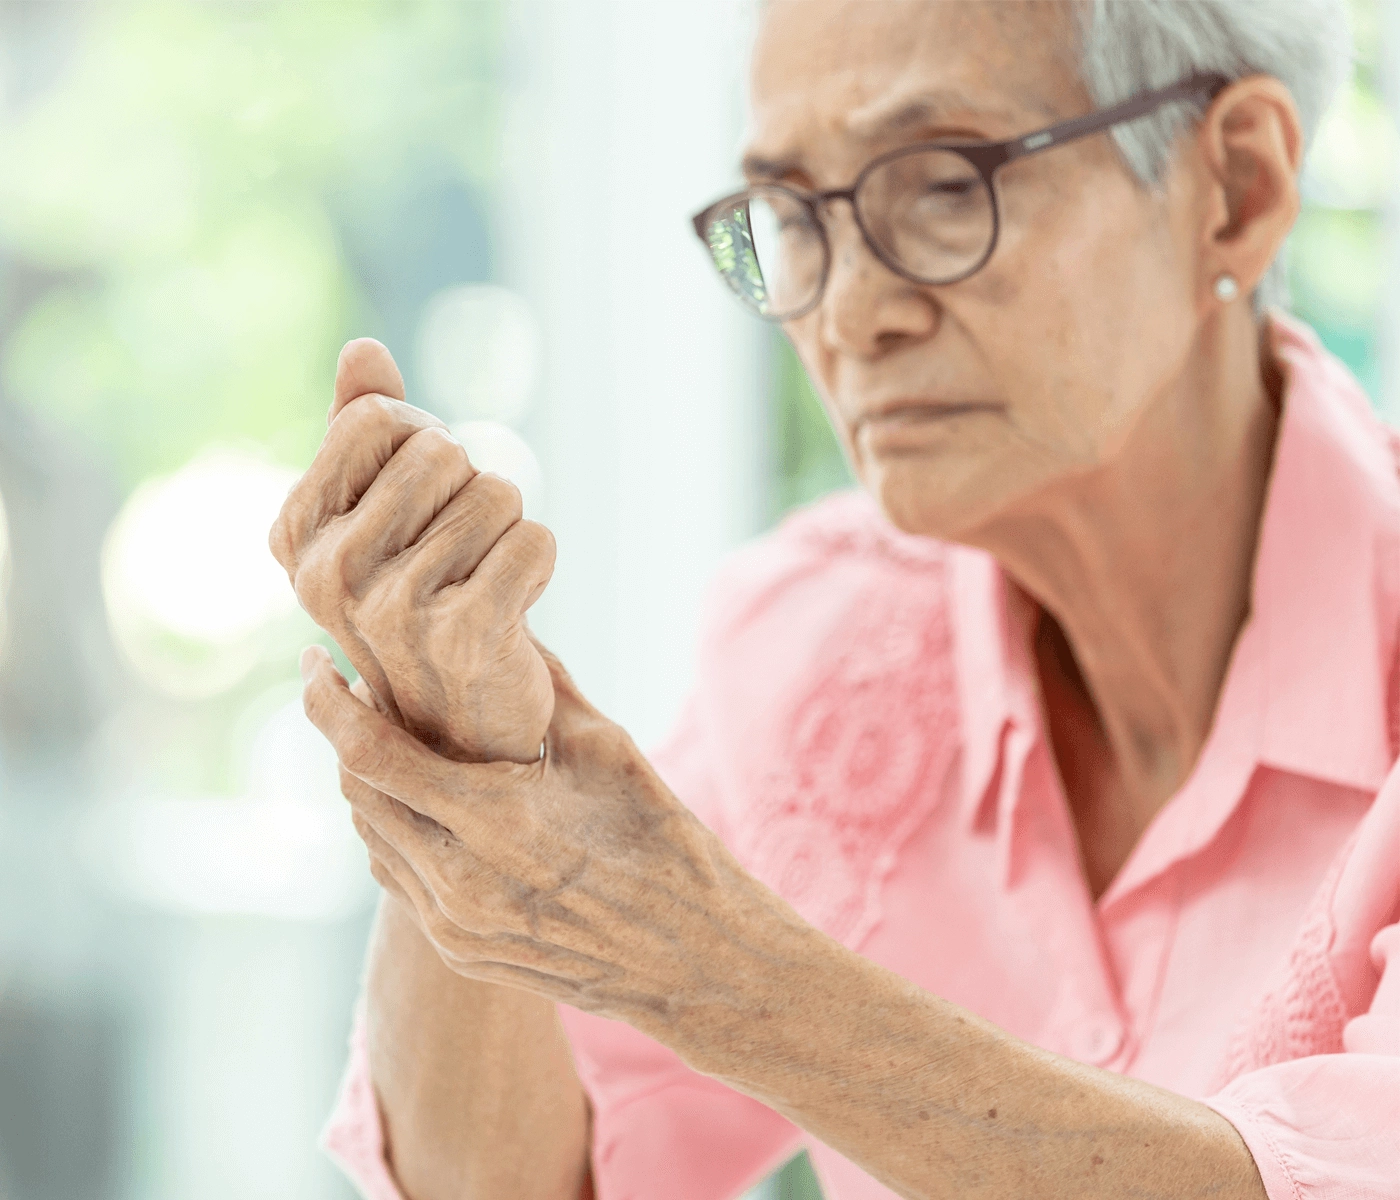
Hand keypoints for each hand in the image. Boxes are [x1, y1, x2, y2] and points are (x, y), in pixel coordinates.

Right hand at [269, 339, 554, 762]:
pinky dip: (539, 564)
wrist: (460, 720)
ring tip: (481, 585)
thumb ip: (364, 428)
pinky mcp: (466, 634)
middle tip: (458, 557)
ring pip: (499, 494)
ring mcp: (393, 609)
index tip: (421, 507)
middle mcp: (330, 573)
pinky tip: (512, 609)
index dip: (423, 447)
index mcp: (297, 535)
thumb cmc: (421, 598)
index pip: (380, 421)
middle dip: (471, 492)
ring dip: (508, 532)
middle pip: (444, 453)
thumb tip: (364, 349)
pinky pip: (536, 540)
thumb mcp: (378, 513)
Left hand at [298, 641, 794, 1033]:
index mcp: (495, 822)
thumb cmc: (665, 846)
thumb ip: (543, 685)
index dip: (328, 702)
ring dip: (372, 786)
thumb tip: (503, 623)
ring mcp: (454, 928)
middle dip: (347, 736)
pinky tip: (431, 806)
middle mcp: (459, 883)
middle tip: (363, 691)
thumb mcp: (609, 749)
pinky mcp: (461, 953)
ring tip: (399, 744)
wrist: (696, 962)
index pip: (370, 753)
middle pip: (358, 793)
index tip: (314, 661)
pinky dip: (400, 833)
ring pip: (373, 839)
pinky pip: (401, 882)